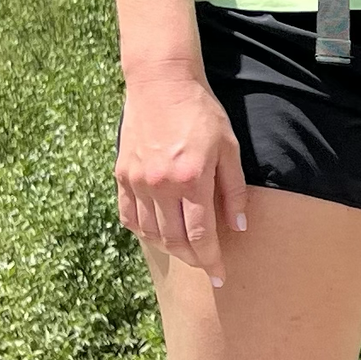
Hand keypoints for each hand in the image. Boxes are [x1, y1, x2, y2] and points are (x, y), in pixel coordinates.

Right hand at [117, 65, 248, 284]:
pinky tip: (156, 232)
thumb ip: (234, 189)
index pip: (200, 234)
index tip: (220, 276)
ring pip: (150, 232)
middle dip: (192, 258)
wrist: (161, 83)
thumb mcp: (228, 147)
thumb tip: (238, 226)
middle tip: (205, 265)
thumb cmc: (201, 112)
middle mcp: (160, 185)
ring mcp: (137, 181)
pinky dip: (143, 230)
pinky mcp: (122, 174)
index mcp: (191, 178)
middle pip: (174, 239)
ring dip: (169, 247)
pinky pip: (129, 215)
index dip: (210, 259)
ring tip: (185, 250)